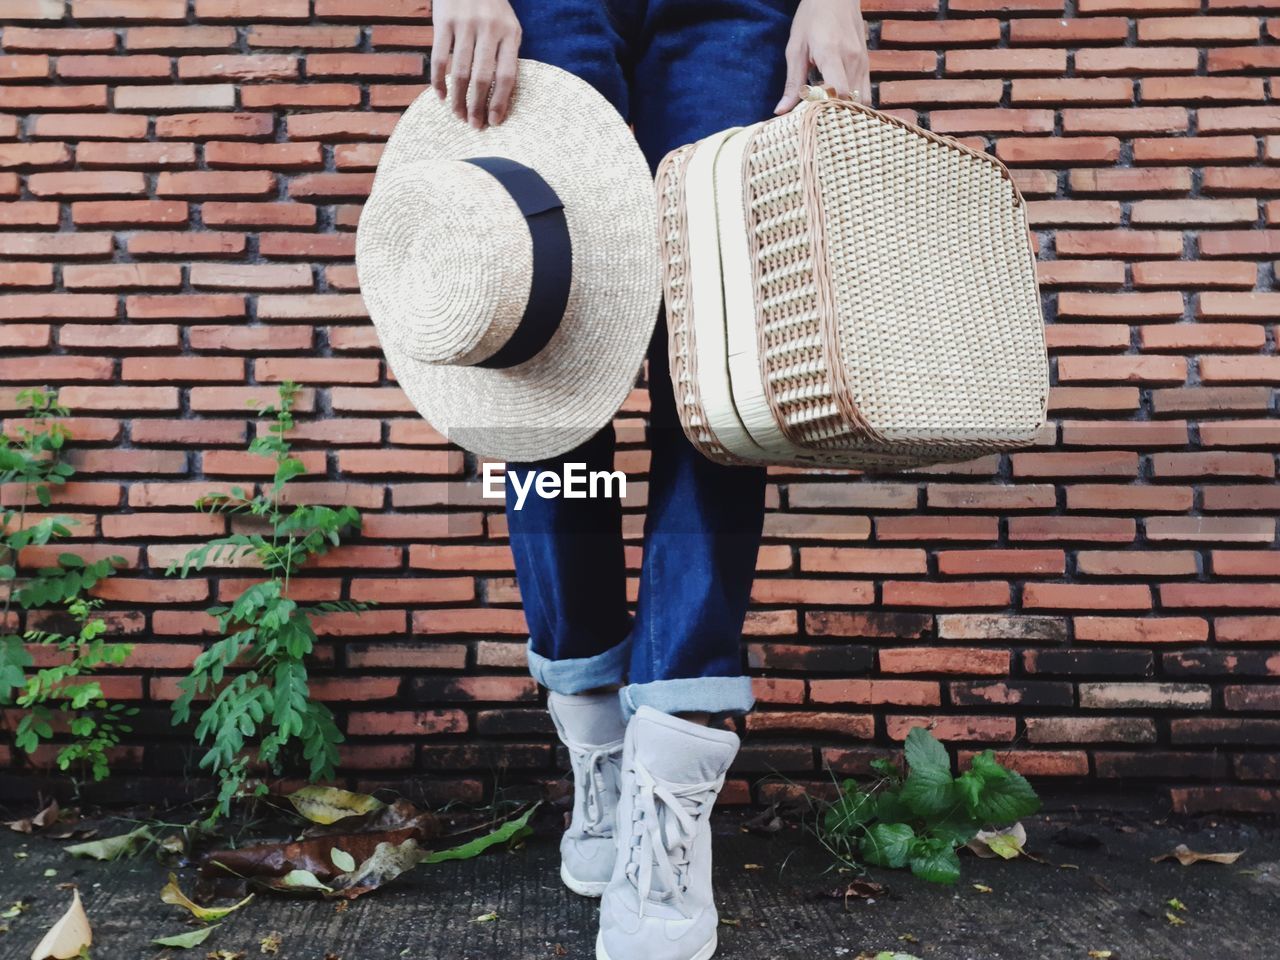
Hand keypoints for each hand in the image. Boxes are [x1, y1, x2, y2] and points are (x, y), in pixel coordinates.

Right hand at [430, 0, 521, 128]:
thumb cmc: (491, 6)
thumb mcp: (507, 25)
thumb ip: (505, 54)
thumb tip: (500, 97)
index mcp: (510, 33)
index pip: (506, 75)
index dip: (500, 102)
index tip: (494, 121)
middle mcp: (489, 29)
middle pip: (482, 78)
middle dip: (477, 106)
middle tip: (474, 125)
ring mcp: (465, 24)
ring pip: (460, 72)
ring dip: (458, 98)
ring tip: (458, 115)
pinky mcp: (444, 21)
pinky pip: (440, 58)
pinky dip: (438, 80)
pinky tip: (441, 96)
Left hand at [774, 0, 870, 114]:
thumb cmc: (812, 18)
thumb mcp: (795, 48)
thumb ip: (792, 82)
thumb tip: (781, 111)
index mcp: (831, 53)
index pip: (838, 91)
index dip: (826, 108)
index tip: (811, 112)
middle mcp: (852, 59)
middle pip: (849, 101)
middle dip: (834, 113)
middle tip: (816, 116)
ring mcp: (863, 62)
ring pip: (861, 100)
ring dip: (844, 109)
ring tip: (827, 108)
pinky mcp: (867, 64)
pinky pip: (865, 92)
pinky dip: (853, 101)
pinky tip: (837, 100)